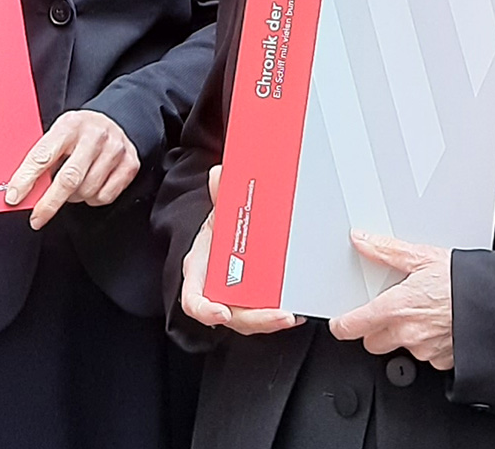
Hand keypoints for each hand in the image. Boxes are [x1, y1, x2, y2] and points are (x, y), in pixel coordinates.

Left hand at [4, 109, 139, 229]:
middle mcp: (94, 136)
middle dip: (49, 203)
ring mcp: (115, 150)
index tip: (14, 197)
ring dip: (73, 198)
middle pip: (68, 179)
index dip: (26, 179)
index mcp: (69, 125)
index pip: (43, 155)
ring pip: (87, 191)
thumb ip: (44, 156)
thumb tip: (22, 188)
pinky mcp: (129, 164)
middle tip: (37, 218)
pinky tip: (90, 185)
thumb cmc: (78, 132)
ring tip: (71, 187)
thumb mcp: (58, 133)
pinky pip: (104, 196)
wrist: (114, 120)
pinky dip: (92, 198)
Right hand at [178, 165, 305, 336]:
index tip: (221, 313)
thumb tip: (220, 176)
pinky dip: (282, 314)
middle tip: (281, 315)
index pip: (195, 301)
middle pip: (233, 316)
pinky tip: (299, 309)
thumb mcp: (218, 210)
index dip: (206, 310)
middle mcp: (217, 292)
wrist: (228, 232)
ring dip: (272, 320)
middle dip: (258, 319)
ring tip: (294, 314)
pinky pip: (267, 312)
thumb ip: (220, 193)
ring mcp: (237, 300)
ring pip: (253, 318)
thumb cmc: (218, 230)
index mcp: (201, 272)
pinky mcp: (257, 302)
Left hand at [327, 232, 454, 369]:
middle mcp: (408, 333)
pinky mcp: (443, 361)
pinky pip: (426, 356)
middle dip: (374, 329)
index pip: (353, 326)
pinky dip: (428, 343)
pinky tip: (438, 325)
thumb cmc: (465, 280)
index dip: (342, 325)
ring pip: (400, 349)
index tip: (340, 322)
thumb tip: (361, 240)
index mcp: (396, 308)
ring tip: (421, 313)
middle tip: (386, 312)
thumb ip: (386, 251)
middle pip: (373, 342)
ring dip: (404, 335)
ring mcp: (425, 350)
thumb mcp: (422, 256)